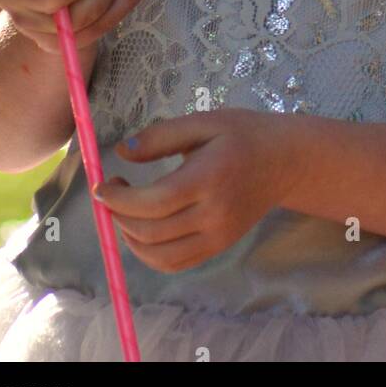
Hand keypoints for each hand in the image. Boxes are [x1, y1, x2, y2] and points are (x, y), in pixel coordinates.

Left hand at [92, 109, 293, 271]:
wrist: (284, 160)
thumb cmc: (242, 134)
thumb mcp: (203, 122)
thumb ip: (160, 136)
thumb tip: (121, 151)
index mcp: (208, 179)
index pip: (153, 202)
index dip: (119, 199)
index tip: (101, 185)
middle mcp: (214, 215)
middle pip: (152, 231)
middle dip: (119, 215)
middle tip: (111, 193)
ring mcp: (218, 237)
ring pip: (159, 256)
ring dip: (130, 238)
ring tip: (124, 212)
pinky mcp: (219, 247)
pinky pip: (176, 264)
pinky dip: (150, 254)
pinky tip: (143, 230)